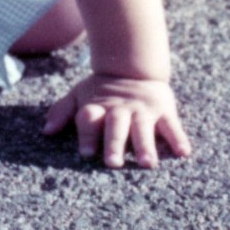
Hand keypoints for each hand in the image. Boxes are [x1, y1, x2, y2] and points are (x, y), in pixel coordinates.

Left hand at [43, 73, 190, 168]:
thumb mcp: (79, 95)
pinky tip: (183, 152)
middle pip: (116, 126)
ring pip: (144, 128)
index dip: (87, 133)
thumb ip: (63, 112)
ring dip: (145, 145)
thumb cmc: (102, 90)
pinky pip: (172, 125)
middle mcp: (120, 110)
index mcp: (98, 107)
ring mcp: (142, 110)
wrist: (132, 66)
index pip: (89, 119)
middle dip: (114, 143)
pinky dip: (178, 138)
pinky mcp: (163, 110)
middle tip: (112, 163)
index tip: (85, 152)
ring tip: (147, 163)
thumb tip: (46, 131)